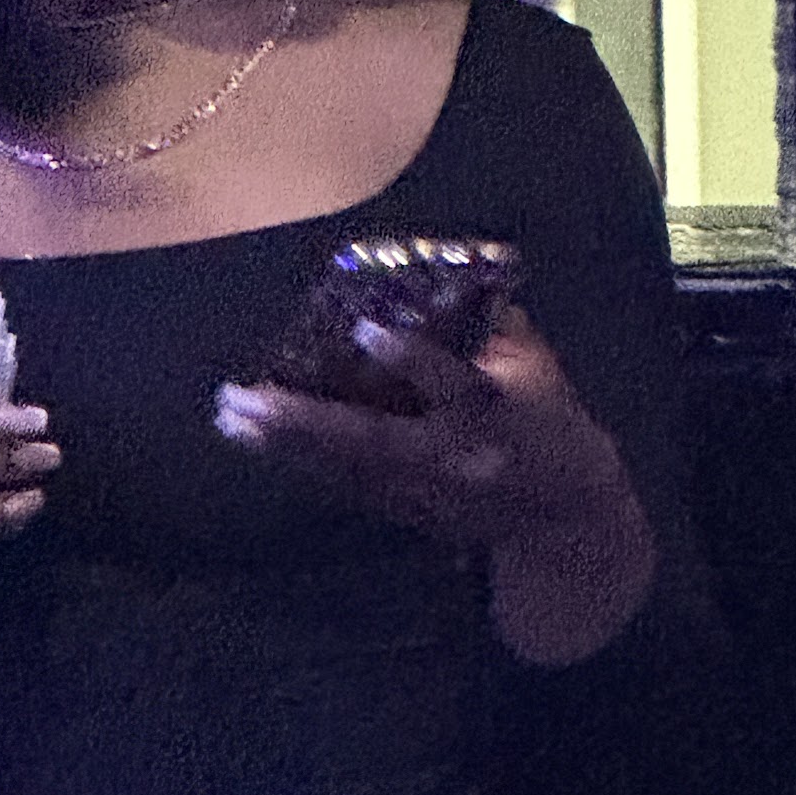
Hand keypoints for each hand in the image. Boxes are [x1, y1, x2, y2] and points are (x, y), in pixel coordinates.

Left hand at [214, 305, 633, 551]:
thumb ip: (494, 324)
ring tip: (230, 418)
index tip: (367, 331)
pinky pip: (344, 484)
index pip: (452, 383)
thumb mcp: (539, 370)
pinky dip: (299, 460)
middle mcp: (451, 457)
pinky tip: (256, 440)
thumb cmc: (553, 427)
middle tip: (243, 396)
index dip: (412, 360)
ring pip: (344, 468)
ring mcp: (423, 493)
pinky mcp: (406, 512)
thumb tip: (452, 269)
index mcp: (492, 412)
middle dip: (303, 420)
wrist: (565, 524)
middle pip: (371, 441)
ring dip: (283, 444)